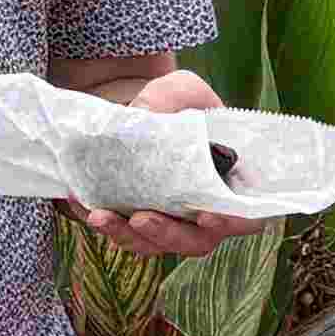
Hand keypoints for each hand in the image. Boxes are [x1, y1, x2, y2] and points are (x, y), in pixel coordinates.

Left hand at [75, 67, 267, 265]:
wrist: (135, 114)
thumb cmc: (172, 104)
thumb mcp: (178, 89)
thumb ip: (172, 99)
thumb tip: (146, 119)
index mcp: (231, 181)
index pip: (247, 215)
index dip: (233, 222)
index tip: (208, 216)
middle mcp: (205, 210)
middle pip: (198, 241)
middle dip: (170, 235)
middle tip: (143, 218)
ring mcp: (173, 222)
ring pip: (158, 246)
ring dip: (132, 238)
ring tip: (102, 217)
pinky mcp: (140, 224)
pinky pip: (127, 237)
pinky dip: (108, 227)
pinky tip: (87, 207)